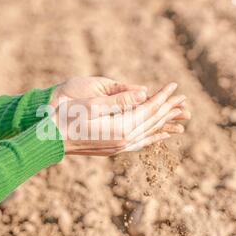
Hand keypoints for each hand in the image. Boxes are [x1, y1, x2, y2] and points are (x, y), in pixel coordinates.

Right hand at [50, 81, 190, 155]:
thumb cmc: (67, 117)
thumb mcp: (91, 105)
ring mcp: (119, 147)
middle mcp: (123, 140)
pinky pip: (140, 144)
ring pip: (149, 134)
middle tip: (183, 100)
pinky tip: (158, 137)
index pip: (149, 110)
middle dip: (168, 110)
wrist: (51, 139)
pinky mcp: (114, 148)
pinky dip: (152, 138)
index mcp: (120, 128)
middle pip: (152, 122)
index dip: (162, 97)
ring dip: (164, 125)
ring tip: (179, 121)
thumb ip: (119, 101)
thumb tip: (144, 94)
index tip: (174, 86)